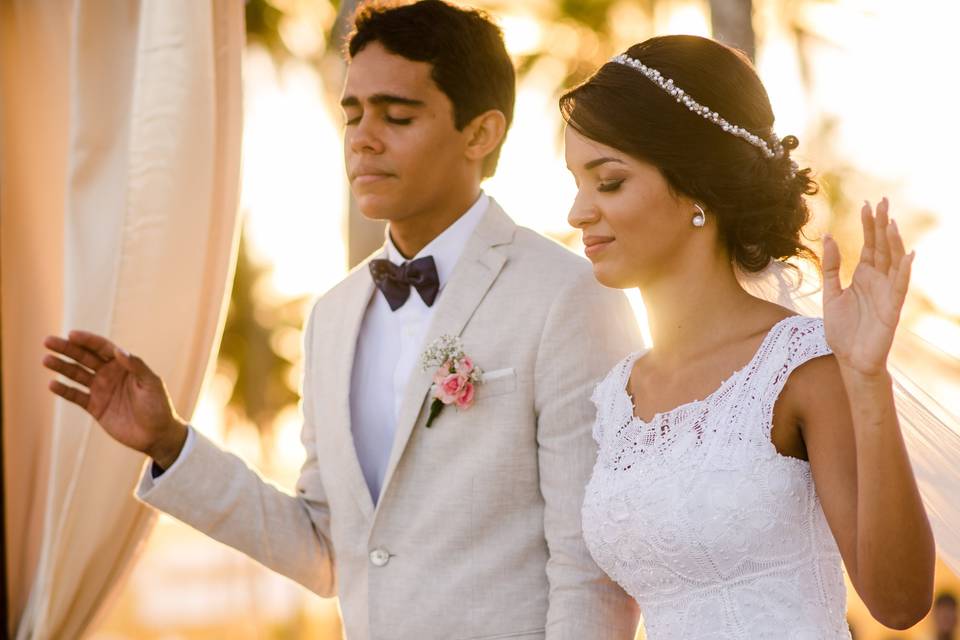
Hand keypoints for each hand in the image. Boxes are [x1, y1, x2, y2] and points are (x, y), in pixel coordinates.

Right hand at [42, 331, 187, 467]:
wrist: (156, 434)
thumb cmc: (158, 406)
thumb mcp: (151, 384)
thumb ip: (136, 366)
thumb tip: (118, 350)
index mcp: (124, 365)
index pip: (102, 348)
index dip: (87, 340)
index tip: (71, 334)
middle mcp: (110, 374)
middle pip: (85, 357)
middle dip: (67, 349)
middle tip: (48, 341)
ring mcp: (101, 390)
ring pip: (77, 374)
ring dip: (62, 367)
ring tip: (46, 360)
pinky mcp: (95, 407)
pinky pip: (76, 396)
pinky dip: (64, 390)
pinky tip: (52, 384)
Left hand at [822, 198, 913, 376]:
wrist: (849, 359)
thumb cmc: (842, 329)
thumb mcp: (830, 293)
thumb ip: (831, 267)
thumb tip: (828, 236)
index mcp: (863, 276)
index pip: (868, 245)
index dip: (868, 225)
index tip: (867, 204)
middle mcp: (878, 281)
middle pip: (882, 248)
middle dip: (882, 225)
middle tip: (883, 201)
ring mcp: (887, 293)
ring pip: (893, 262)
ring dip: (893, 243)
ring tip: (891, 222)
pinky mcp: (892, 308)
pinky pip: (900, 286)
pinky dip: (904, 271)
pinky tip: (908, 255)